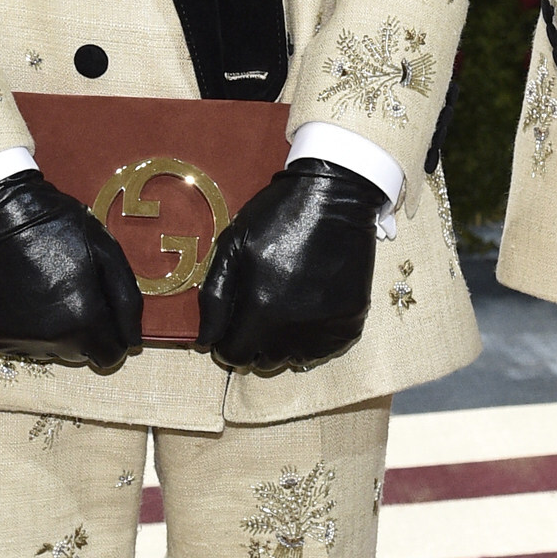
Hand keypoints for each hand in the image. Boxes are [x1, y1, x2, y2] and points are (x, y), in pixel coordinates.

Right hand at [0, 169, 142, 371]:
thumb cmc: (58, 227)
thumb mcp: (107, 253)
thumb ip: (127, 301)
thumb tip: (134, 341)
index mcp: (84, 320)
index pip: (110, 357)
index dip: (111, 336)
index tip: (102, 311)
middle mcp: (51, 339)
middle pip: (80, 355)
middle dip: (83, 331)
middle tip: (71, 291)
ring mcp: (17, 339)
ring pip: (49, 350)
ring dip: (54, 330)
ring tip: (45, 288)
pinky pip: (19, 343)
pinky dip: (25, 326)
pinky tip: (23, 293)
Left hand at [198, 158, 378, 372]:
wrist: (335, 196)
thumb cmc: (277, 216)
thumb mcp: (232, 245)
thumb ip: (214, 295)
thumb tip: (205, 340)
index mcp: (261, 306)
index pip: (234, 355)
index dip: (227, 344)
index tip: (231, 327)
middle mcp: (294, 324)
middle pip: (265, 361)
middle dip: (254, 344)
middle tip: (258, 314)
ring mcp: (326, 324)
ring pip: (295, 359)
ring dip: (283, 344)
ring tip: (283, 313)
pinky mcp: (351, 318)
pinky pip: (326, 350)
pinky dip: (314, 340)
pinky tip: (308, 314)